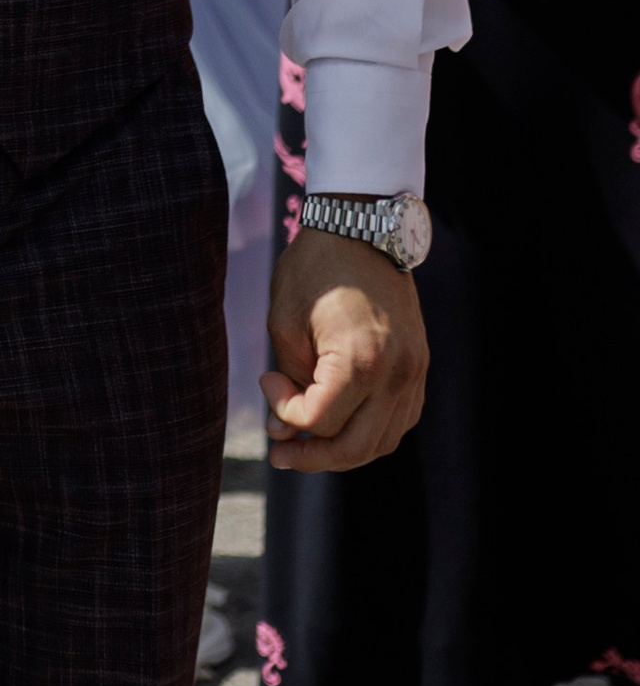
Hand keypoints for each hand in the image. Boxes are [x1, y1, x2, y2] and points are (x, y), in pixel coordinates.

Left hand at [263, 229, 427, 471]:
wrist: (361, 228)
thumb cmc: (315, 269)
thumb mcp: (284, 321)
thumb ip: (288, 380)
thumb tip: (286, 432)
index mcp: (360, 361)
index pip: (320, 420)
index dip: (284, 412)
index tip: (267, 380)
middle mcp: (397, 374)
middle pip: (356, 447)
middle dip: (312, 457)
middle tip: (280, 453)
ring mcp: (415, 373)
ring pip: (383, 442)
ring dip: (343, 451)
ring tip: (309, 442)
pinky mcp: (420, 368)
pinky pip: (399, 420)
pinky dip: (370, 432)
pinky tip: (342, 424)